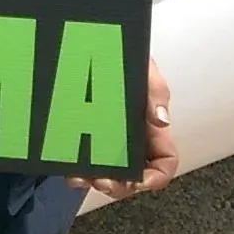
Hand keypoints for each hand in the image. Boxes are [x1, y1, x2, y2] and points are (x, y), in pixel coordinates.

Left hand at [68, 57, 178, 200]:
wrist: (90, 47)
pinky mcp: (81, 141)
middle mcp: (130, 142)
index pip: (165, 162)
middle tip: (104, 182)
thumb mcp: (145, 69)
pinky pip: (81, 164)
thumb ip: (156, 91)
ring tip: (81, 178)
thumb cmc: (124, 60)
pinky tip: (69, 170)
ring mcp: (105, 144)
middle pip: (133, 178)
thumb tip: (163, 121)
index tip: (141, 181)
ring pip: (106, 175)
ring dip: (95, 182)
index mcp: (151, 130)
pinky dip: (76, 172)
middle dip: (120, 186)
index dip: (157, 177)